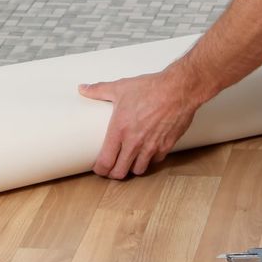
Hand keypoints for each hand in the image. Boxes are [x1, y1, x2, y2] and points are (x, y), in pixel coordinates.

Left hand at [77, 66, 202, 178]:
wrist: (178, 89)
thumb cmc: (150, 88)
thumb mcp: (120, 87)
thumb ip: (99, 90)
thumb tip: (82, 88)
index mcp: (119, 130)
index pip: (105, 161)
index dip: (100, 169)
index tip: (98, 168)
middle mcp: (134, 143)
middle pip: (120, 172)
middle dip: (114, 173)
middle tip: (112, 168)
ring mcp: (151, 146)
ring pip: (138, 170)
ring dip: (132, 168)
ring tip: (128, 162)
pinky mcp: (166, 146)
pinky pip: (155, 161)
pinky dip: (150, 160)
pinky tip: (147, 152)